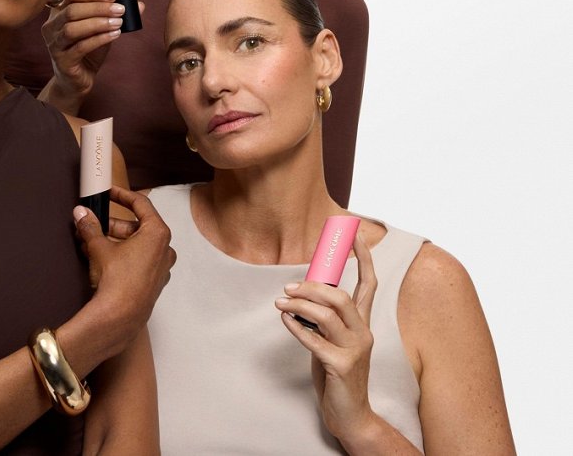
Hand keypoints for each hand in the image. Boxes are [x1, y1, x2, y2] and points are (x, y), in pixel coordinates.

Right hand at [41, 0, 137, 108]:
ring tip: (118, 23)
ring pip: (72, 28)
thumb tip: (138, 5)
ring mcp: (54, 44)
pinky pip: (80, 47)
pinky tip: (113, 35)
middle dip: (99, 8)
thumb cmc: (87, 51)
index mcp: (59, 12)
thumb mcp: (101, 29)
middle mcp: (52, 26)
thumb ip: (115, 16)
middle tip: (120, 10)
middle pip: (72, 10)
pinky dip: (99, 39)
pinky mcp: (62, 61)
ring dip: (98, 23)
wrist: (77, 80)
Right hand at [73, 186, 174, 352]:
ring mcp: (162, 268)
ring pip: (137, 245)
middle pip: (138, 226)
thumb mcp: (99, 247)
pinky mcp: (154, 283)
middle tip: (94, 222)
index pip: (141, 204)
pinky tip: (102, 260)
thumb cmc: (117, 280)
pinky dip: (123, 256)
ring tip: (92, 242)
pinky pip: (139, 261)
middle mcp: (165, 249)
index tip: (109, 193)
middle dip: (113, 224)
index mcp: (158, 233)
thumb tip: (81, 214)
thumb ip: (90, 227)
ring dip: (115, 241)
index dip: (122, 195)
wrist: (119, 318)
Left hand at [275, 232, 378, 442]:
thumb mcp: (332, 341)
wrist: (351, 417)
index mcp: (362, 324)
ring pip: (328, 315)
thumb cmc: (337, 375)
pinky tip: (285, 320)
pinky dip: (296, 327)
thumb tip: (302, 293)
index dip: (364, 258)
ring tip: (281, 304)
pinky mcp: (341, 367)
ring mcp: (354, 351)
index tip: (355, 234)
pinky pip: (315, 340)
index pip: (369, 284)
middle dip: (313, 286)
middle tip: (288, 288)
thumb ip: (325, 318)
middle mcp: (363, 333)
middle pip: (342, 297)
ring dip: (300, 305)